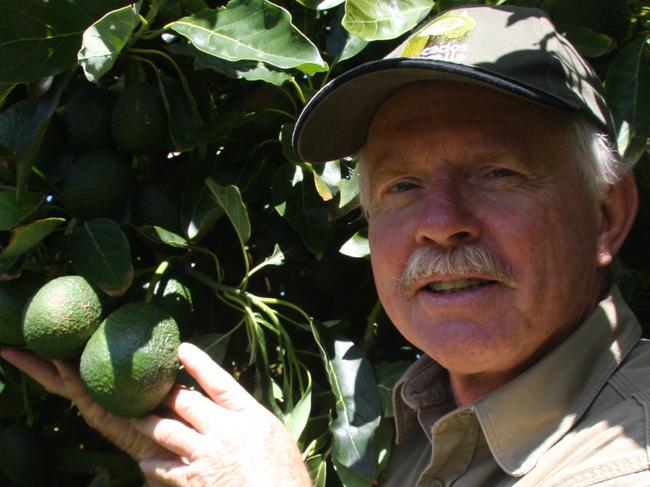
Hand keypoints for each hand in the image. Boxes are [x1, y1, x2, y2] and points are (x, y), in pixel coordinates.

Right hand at [0, 347, 172, 462]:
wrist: (174, 440)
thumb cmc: (169, 406)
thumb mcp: (154, 375)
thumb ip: (147, 357)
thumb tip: (154, 327)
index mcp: (99, 385)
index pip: (68, 363)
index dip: (51, 349)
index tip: (36, 330)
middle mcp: (90, 394)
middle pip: (52, 373)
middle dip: (28, 359)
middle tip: (6, 342)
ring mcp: (92, 404)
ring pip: (58, 380)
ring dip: (37, 363)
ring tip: (15, 347)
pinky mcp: (99, 415)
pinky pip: (80, 390)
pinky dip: (67, 374)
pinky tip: (57, 358)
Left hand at [133, 342, 312, 486]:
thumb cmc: (285, 475)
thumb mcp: (275, 436)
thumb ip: (251, 420)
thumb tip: (236, 409)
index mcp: (249, 415)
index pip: (219, 382)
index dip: (199, 364)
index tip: (183, 349)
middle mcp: (226, 430)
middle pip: (186, 402)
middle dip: (166, 393)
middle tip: (151, 388)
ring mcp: (207, 454)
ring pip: (168, 432)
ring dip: (149, 424)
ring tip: (136, 418)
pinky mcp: (195, 480)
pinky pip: (165, 468)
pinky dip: (152, 465)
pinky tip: (144, 463)